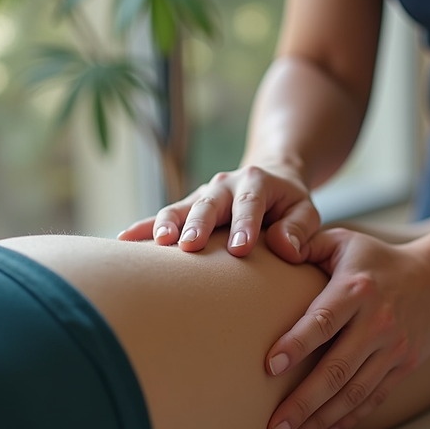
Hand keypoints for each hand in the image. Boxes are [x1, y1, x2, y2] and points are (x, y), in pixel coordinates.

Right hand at [117, 162, 320, 261]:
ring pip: (181, 207)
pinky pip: (164, 217)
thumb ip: (299, 229)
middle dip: (198, 224)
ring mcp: (202, 196)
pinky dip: (144, 228)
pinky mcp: (187, 208)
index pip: (251, 203)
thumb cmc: (289, 204)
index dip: (245, 225)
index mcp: (257, 182)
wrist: (268, 178)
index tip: (239, 250)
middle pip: (209, 204)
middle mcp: (225, 185)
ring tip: (156, 243)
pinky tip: (124, 241)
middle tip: (188, 246)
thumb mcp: (306, 212)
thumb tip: (285, 249)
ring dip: (166, 223)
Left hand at [265, 228, 429, 428]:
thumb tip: (273, 246)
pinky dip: (347, 419)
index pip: (323, 320)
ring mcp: (393, 348)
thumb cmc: (377, 260)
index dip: (297, 344)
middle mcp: (377, 322)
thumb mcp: (344, 240)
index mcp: (357, 289)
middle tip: (272, 428)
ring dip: (319, 420)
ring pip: (353, 392)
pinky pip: (372, 399)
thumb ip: (307, 243)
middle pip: (336, 369)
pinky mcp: (403, 366)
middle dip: (302, 403)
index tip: (270, 367)